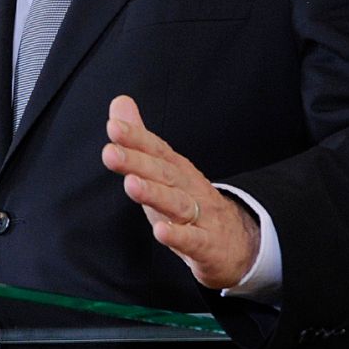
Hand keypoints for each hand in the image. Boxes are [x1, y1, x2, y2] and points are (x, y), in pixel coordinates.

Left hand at [101, 95, 260, 289]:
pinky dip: (178, 236)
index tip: (114, 127)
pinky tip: (161, 232)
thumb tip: (119, 102)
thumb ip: (139, 138)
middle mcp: (189, 188)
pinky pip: (194, 240)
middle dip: (137, 162)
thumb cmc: (190, 202)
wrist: (239, 241)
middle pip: (163, 173)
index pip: (156, 150)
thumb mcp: (163, 170)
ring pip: (177, 204)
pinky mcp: (208, 246)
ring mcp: (201, 216)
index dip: (136, 138)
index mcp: (176, 170)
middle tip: (110, 153)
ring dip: (154, 194)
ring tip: (131, 185)